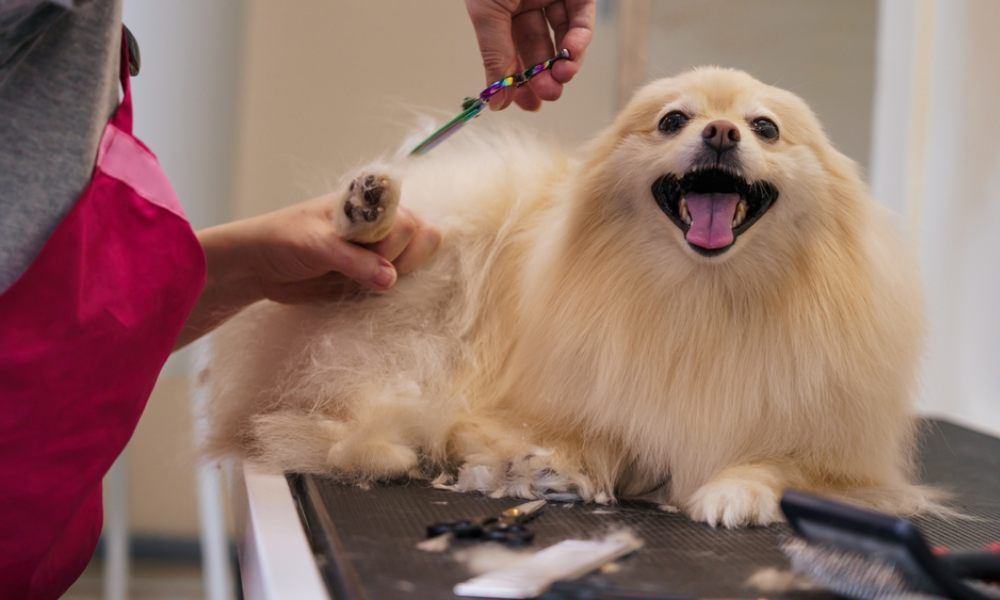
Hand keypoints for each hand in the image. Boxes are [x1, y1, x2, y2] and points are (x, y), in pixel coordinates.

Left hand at [175, 196, 440, 347]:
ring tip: (360, 280)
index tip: (372, 255)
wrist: (260, 266)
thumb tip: (390, 279)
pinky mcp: (375, 272)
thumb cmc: (283, 240)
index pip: (410, 220)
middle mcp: (383, 220)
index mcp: (370, 201)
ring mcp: (382, 247)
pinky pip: (402, 281)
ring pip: (417, 260)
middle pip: (423, 239)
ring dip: (397, 276)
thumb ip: (354, 260)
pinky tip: (364, 289)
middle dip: (399, 260)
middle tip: (364, 270)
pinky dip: (392, 288)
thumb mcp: (316, 246)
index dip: (397, 242)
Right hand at [465, 0, 595, 111]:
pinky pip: (582, 19)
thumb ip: (495, 54)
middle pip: (539, 50)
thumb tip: (496, 103)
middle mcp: (527, 3)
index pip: (511, 52)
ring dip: (564, 64)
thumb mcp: (487, 13)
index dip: (519, 81)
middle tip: (546, 94)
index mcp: (501, 9)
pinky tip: (570, 55)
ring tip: (562, 76)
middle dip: (544, 76)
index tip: (524, 103)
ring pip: (563, 39)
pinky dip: (579, 40)